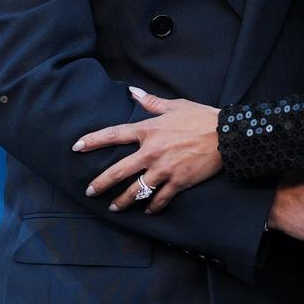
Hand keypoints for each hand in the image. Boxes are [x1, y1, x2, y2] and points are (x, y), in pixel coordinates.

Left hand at [72, 88, 222, 212]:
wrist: (227, 135)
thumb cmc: (201, 117)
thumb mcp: (175, 105)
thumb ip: (150, 102)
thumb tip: (133, 92)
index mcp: (148, 130)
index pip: (113, 135)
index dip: (93, 140)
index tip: (77, 147)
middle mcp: (151, 152)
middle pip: (118, 171)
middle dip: (101, 183)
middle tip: (89, 192)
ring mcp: (164, 169)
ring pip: (137, 191)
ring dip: (123, 201)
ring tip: (113, 208)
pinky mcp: (178, 183)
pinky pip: (160, 199)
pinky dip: (152, 207)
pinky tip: (147, 211)